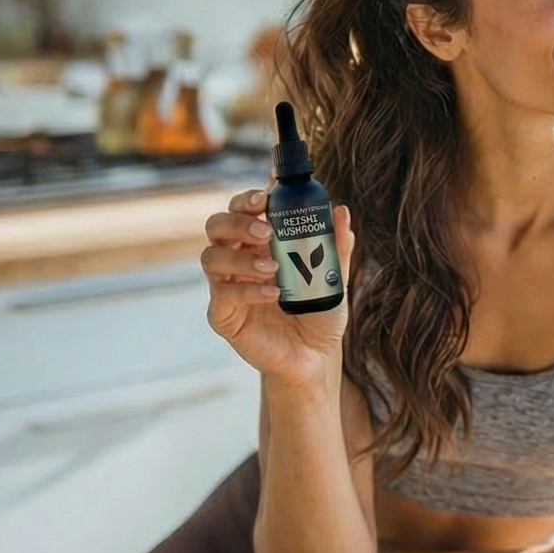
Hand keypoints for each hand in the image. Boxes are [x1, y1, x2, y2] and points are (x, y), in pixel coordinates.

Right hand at [203, 188, 354, 387]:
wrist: (316, 357)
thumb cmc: (319, 313)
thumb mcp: (334, 278)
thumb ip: (336, 246)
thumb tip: (342, 211)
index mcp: (258, 244)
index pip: (242, 210)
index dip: (248, 198)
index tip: (266, 195)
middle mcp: (237, 260)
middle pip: (216, 226)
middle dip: (237, 222)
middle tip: (265, 231)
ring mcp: (227, 287)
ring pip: (211, 257)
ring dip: (240, 258)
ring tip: (273, 267)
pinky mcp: (224, 316)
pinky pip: (222, 296)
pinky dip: (248, 291)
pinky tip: (273, 293)